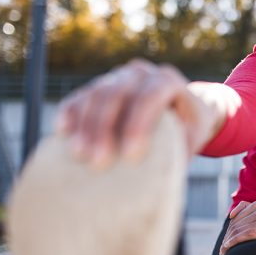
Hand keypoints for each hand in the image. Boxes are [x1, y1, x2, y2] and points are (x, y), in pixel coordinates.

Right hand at [55, 59, 222, 167]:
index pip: (150, 96)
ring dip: (85, 125)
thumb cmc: (187, 128)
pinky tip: (63, 133)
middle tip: (98, 162)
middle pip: (117, 93)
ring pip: (96, 93)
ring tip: (79, 155)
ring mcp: (118, 77)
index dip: (139, 123)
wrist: (180, 109)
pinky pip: (80, 96)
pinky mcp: (99, 86)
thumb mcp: (192, 137)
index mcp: (167, 81)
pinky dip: (70, 113)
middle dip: (105, 128)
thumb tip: (162, 180)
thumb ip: (179, 149)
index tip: (131, 155)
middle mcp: (141, 73)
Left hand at [219, 201, 255, 254]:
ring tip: (223, 253)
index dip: (228, 230)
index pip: (236, 217)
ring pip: (238, 230)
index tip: (225, 242)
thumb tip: (236, 219)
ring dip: (227, 242)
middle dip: (226, 238)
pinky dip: (233, 242)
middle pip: (235, 224)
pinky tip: (228, 248)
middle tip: (222, 251)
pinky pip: (245, 235)